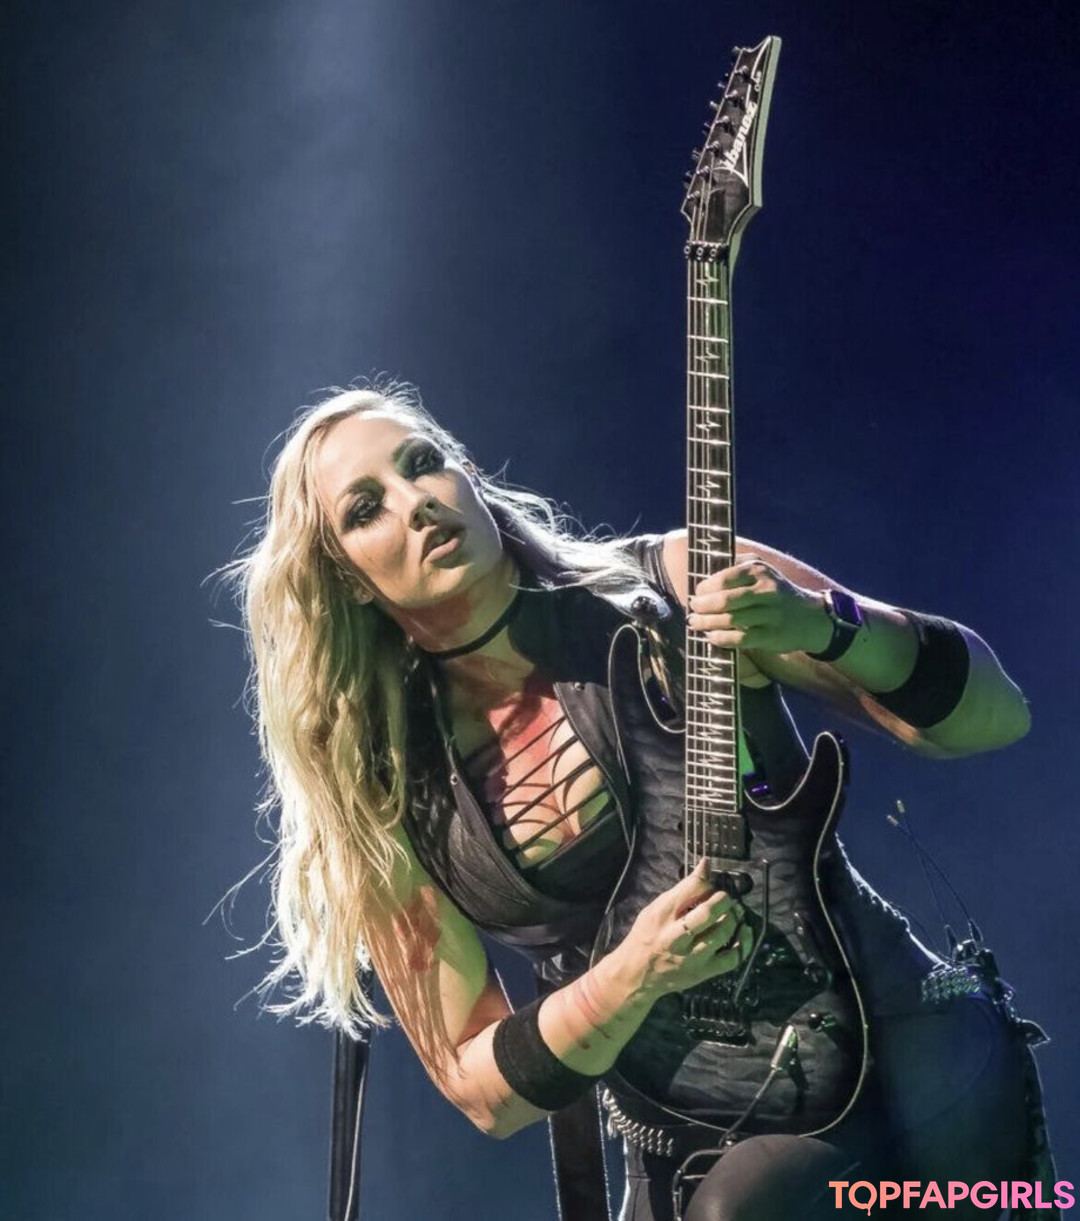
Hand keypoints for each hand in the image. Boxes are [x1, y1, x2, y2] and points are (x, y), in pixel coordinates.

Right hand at [615, 860, 752, 1000]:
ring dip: (733, 918)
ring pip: (721, 934)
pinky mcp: (702, 973)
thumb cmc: (645, 936)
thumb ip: (682, 890)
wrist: (636, 974)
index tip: (710, 880)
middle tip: (726, 897)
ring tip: (735, 911)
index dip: (706, 880)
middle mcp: (676, 936)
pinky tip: (744, 931)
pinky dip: (743, 943)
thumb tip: (705, 864)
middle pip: (707, 913)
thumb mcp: (655, 909)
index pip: (690, 889)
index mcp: (662, 915)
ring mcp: (690, 957)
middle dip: (723, 900)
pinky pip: (731, 959)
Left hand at [686, 555, 831, 653]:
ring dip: (706, 623)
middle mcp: (766, 591)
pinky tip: (711, 637)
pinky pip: (740, 639)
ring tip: (695, 623)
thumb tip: (706, 573)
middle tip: (693, 609)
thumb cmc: (777, 593)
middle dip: (702, 606)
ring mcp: (770, 615)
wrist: (810, 618)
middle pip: (725, 600)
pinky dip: (721, 638)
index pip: (724, 578)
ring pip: (730, 620)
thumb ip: (738, 565)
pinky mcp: (771, 636)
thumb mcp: (764, 570)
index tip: (696, 593)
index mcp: (760, 571)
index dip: (705, 587)